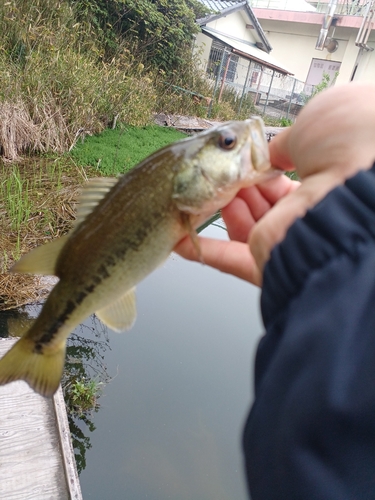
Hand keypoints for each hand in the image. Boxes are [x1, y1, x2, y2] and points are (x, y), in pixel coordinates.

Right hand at [175, 83, 374, 285]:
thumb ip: (286, 143)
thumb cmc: (350, 143)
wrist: (358, 186)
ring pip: (243, 225)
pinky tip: (179, 241)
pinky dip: (204, 249)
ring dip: (221, 207)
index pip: (282, 178)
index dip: (257, 168)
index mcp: (325, 178)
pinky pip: (230, 260)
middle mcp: (308, 212)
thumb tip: (270, 153)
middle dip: (234, 185)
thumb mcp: (315, 122)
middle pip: (258, 202)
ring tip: (208, 190)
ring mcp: (289, 240)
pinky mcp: (270, 263)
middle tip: (216, 172)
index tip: (237, 159)